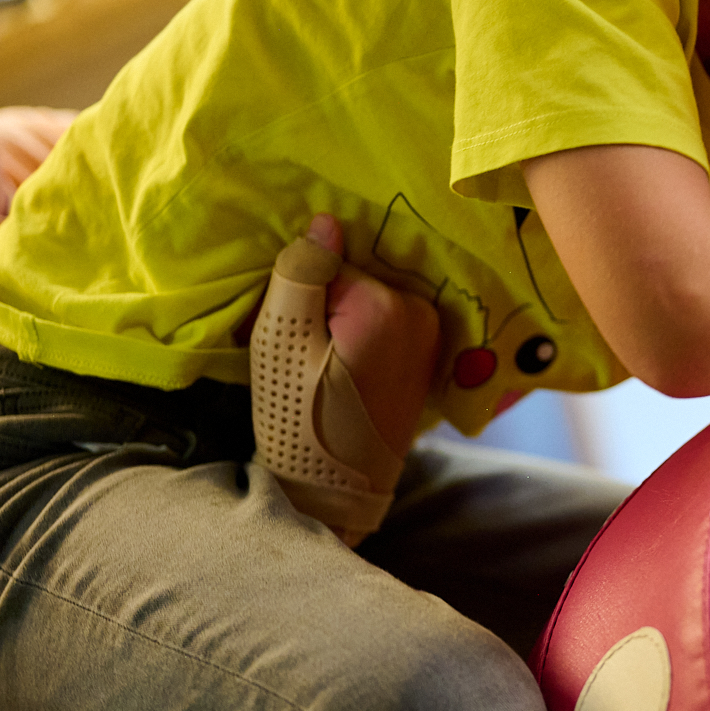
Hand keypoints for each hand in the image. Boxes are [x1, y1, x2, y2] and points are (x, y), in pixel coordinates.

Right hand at [303, 215, 440, 458]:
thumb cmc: (300, 417)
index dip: (295, 296)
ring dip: (336, 324)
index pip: (327, 266)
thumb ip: (303, 273)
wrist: (336, 490)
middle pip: (351, 282)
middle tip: (296, 356)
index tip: (279, 336)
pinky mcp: (426, 358)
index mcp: (387, 302)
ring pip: (365, 304)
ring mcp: (429, 336)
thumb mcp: (281, 340)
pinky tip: (339, 373)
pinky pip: (383, 326)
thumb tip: (327, 220)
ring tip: (316, 368)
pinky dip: (356, 340)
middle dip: (318, 308)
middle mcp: (420, 311)